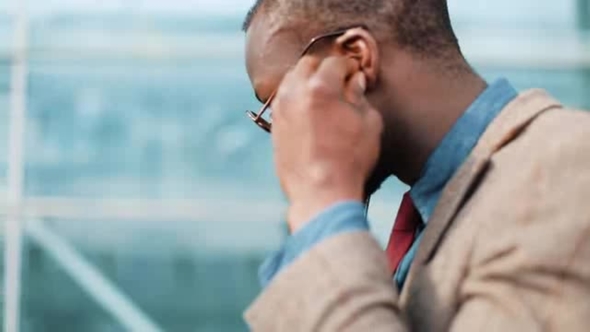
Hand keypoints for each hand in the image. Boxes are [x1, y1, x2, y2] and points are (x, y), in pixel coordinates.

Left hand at [271, 55, 382, 232]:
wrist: (320, 192)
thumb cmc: (350, 159)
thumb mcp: (369, 124)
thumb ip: (360, 97)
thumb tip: (354, 82)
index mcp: (321, 87)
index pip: (336, 62)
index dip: (350, 66)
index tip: (356, 74)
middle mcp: (296, 92)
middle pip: (308, 64)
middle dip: (325, 68)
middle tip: (339, 81)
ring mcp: (281, 109)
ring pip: (291, 79)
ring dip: (306, 80)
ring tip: (322, 94)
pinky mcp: (275, 125)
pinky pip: (283, 100)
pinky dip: (296, 98)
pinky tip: (308, 109)